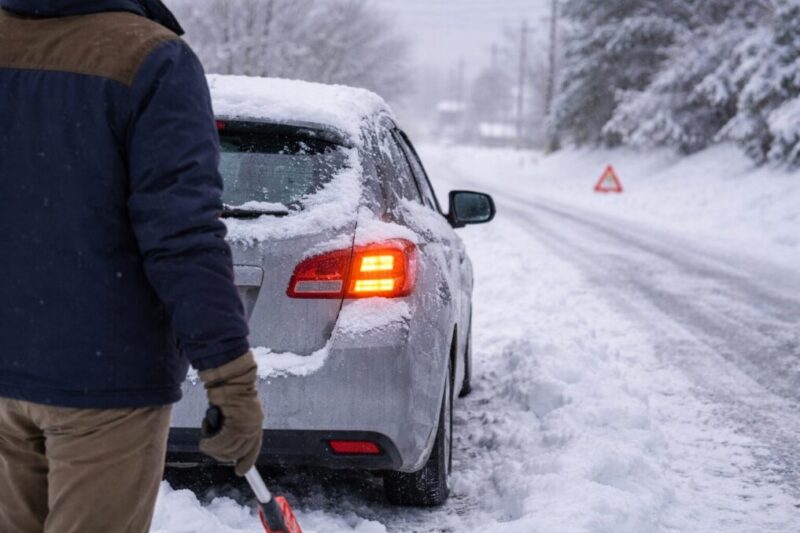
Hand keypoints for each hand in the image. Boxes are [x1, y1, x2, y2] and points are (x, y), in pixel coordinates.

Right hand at [198, 351, 263, 475]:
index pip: (254, 448)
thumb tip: (224, 439)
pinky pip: (220, 442)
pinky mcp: (236, 424)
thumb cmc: (228, 389)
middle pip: (237, 453)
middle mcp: (254, 426)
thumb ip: (233, 424)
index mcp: (256, 422)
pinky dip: (209, 443)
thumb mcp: (234, 409)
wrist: (230, 377)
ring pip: (227, 449)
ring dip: (213, 447)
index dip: (246, 461)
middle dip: (221, 454)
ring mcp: (247, 426)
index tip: (240, 472)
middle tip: (209, 446)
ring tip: (205, 438)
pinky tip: (203, 440)